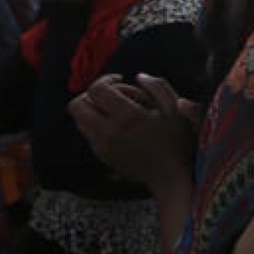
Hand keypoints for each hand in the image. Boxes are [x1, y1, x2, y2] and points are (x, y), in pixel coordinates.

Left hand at [68, 73, 201, 191]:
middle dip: (91, 95)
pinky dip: (96, 125)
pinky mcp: (102, 156)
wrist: (171, 176)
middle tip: (111, 95)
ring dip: (92, 110)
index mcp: (127, 116)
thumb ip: (157, 86)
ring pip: (79, 120)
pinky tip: (117, 127)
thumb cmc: (176, 141)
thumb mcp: (175, 108)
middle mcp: (108, 131)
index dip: (105, 79)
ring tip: (115, 111)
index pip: (96, 90)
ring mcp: (102, 146)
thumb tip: (138, 77)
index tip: (120, 80)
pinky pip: (88, 134)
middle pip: (77, 105)